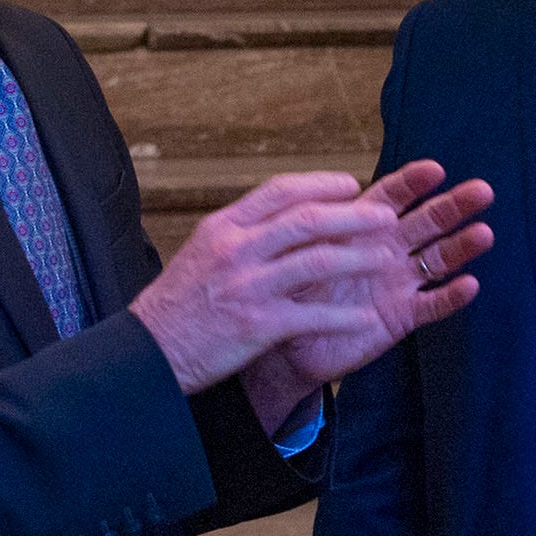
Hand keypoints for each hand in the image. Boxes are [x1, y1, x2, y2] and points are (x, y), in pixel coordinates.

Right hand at [130, 171, 407, 395]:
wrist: (149, 352)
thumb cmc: (177, 305)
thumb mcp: (202, 253)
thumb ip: (241, 233)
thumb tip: (281, 215)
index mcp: (223, 228)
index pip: (279, 191)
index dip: (321, 184)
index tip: (351, 184)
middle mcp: (236, 250)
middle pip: (307, 219)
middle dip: (352, 216)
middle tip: (385, 216)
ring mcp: (248, 286)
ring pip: (316, 261)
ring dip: (358, 257)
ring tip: (386, 258)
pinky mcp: (257, 325)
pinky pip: (311, 315)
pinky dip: (342, 317)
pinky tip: (365, 319)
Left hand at [258, 161, 493, 393]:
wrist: (288, 341)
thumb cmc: (293, 287)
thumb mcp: (297, 250)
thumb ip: (313, 226)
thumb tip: (322, 199)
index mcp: (363, 226)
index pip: (392, 196)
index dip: (413, 182)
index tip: (434, 169)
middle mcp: (388, 249)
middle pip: (428, 222)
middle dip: (454, 206)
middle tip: (482, 191)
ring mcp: (399, 282)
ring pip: (438, 259)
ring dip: (461, 246)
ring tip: (484, 234)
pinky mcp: (402, 316)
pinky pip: (431, 304)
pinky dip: (450, 296)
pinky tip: (469, 285)